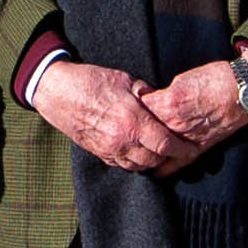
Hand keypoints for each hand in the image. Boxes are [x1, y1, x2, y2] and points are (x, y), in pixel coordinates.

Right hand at [33, 58, 191, 176]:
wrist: (57, 92)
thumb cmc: (91, 81)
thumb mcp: (124, 80)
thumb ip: (146, 93)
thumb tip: (161, 100)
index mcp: (132, 120)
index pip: (165, 144)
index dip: (181, 149)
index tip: (190, 146)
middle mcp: (122, 140)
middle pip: (155, 160)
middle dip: (168, 156)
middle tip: (177, 148)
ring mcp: (109, 149)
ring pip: (139, 167)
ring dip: (151, 161)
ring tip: (158, 151)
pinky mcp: (98, 152)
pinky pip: (122, 165)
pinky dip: (134, 162)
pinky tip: (138, 151)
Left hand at [138, 61, 247, 160]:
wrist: (240, 90)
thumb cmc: (214, 79)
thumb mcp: (182, 79)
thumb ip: (164, 94)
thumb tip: (150, 102)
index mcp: (168, 102)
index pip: (140, 110)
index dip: (133, 110)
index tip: (128, 112)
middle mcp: (174, 123)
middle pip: (146, 132)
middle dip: (137, 132)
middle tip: (128, 132)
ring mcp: (186, 137)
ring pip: (159, 148)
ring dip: (149, 149)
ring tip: (137, 150)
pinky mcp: (199, 147)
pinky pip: (178, 161)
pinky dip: (166, 167)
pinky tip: (156, 171)